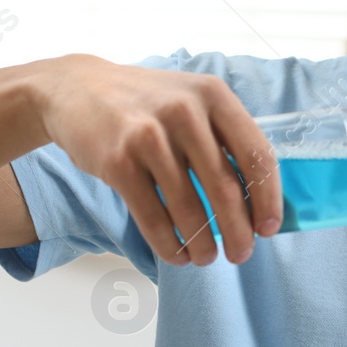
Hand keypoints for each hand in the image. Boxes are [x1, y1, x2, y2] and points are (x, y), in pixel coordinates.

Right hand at [30, 54, 282, 265]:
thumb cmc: (145, 103)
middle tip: (241, 254)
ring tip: (205, 258)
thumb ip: (223, 136)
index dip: (268, 197)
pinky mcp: (118, 161)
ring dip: (202, 244)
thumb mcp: (191, 99)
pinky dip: (169, 245)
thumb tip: (257, 198)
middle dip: (239, 231)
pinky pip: (152, 217)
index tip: (269, 228)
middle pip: (225, 187)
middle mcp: (184, 111)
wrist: (76, 88)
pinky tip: (177, 254)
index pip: (256, 154)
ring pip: (188, 208)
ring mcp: (148, 136)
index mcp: (213, 95)